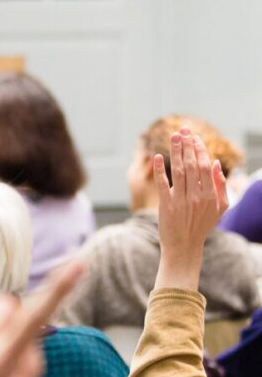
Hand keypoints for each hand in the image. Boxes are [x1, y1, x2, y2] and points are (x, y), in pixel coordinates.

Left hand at [154, 128, 228, 290]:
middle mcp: (197, 196)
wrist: (184, 246)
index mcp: (210, 195)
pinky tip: (157, 157)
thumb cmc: (201, 226)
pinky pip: (163, 184)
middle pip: (192, 165)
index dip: (199, 149)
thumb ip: (220, 186)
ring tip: (173, 137)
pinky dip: (159, 170)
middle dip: (187, 145)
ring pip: (179, 171)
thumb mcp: (219, 208)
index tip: (193, 136)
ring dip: (176, 152)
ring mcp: (181, 200)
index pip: (205, 166)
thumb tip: (216, 164)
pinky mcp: (166, 205)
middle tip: (182, 129)